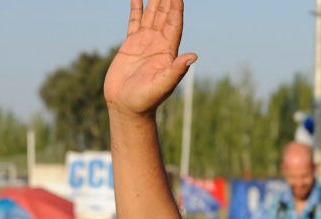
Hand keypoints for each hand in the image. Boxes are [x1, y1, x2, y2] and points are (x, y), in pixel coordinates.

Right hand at [104, 0, 196, 116]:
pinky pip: (134, 21)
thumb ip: (176, 70)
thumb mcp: (163, 85)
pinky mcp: (130, 45)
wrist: (127, 107)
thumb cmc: (146, 100)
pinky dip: (136, 8)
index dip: (176, 5)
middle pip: (164, 13)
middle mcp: (158, 43)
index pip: (174, 21)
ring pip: (151, 14)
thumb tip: (193, 56)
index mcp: (168, 50)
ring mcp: (145, 42)